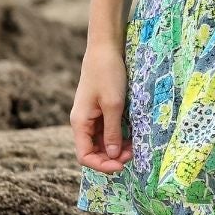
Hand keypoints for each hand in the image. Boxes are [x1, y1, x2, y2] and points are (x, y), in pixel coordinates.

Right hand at [71, 41, 132, 172]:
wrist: (105, 48)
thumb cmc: (107, 74)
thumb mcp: (113, 104)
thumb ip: (112, 132)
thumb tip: (113, 156)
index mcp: (80, 123)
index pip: (85, 156)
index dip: (102, 165)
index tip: (122, 165)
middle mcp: (83, 122)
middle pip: (94, 151)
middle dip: (112, 157)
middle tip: (133, 154)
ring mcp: (91, 116)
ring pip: (102, 141)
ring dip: (117, 147)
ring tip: (134, 146)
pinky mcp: (100, 109)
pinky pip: (107, 130)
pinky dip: (118, 135)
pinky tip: (132, 135)